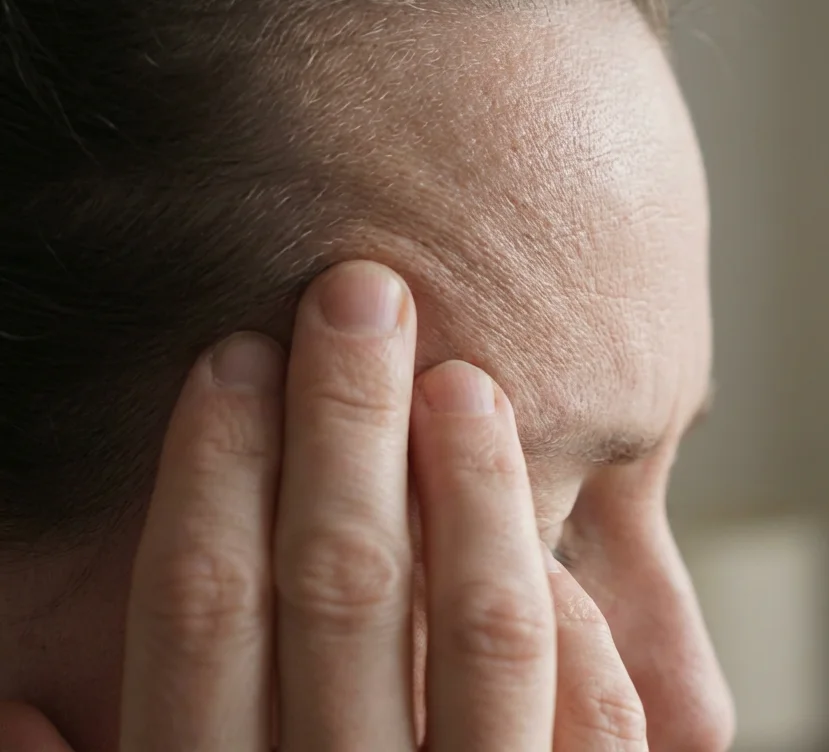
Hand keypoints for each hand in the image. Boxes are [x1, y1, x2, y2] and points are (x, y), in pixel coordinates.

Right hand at [0, 261, 647, 749]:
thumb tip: (15, 719)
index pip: (207, 614)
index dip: (214, 478)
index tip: (233, 358)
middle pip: (349, 589)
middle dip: (348, 433)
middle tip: (357, 295)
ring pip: (490, 632)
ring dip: (472, 494)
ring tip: (462, 376)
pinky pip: (594, 729)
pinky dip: (579, 633)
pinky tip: (557, 555)